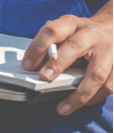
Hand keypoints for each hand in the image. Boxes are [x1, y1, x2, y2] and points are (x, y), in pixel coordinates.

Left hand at [22, 1, 112, 115]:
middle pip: (76, 46)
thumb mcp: (64, 33)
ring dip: (79, 93)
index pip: (53, 31)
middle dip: (58, 63)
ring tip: (62, 108)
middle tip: (44, 78)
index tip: (27, 65)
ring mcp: (110, 51)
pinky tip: (81, 104)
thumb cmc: (81, 34)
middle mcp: (93, 34)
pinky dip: (94, 98)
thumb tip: (31, 69)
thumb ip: (49, 48)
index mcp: (73, 24)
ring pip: (97, 73)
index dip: (38, 47)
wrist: (113, 28)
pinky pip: (109, 86)